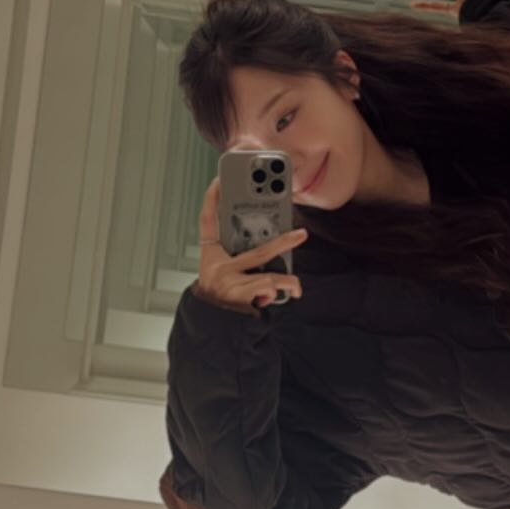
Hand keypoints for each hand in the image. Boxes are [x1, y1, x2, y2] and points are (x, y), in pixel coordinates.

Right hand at [196, 177, 305, 311]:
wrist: (211, 329)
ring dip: (286, 282)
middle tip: (302, 234)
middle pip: (255, 248)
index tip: (218, 180)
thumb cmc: (221, 299)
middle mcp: (216, 266)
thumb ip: (242, 262)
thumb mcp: (224, 275)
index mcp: (211, 257)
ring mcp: (227, 281)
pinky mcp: (237, 295)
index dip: (211, 199)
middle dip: (282, 242)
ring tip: (296, 288)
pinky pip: (270, 288)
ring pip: (269, 274)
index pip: (207, 221)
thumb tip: (271, 254)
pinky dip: (280, 294)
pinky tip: (284, 299)